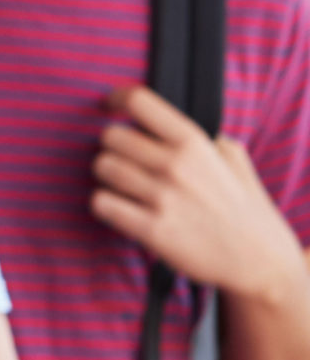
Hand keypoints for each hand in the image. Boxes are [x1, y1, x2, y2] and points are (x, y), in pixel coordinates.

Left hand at [92, 85, 301, 300]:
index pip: (140, 101)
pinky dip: (105, 204)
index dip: (117, 99)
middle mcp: (176, 164)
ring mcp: (162, 197)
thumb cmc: (245, 209)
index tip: (110, 106)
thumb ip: (204, 138)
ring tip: (126, 187)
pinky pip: (101, 203)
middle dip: (113, 147)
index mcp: (195, 142)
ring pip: (102, 167)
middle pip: (111, 137)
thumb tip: (174, 126)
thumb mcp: (234, 159)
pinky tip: (121, 209)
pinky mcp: (151, 228)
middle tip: (125, 161)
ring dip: (108, 177)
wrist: (258, 260)